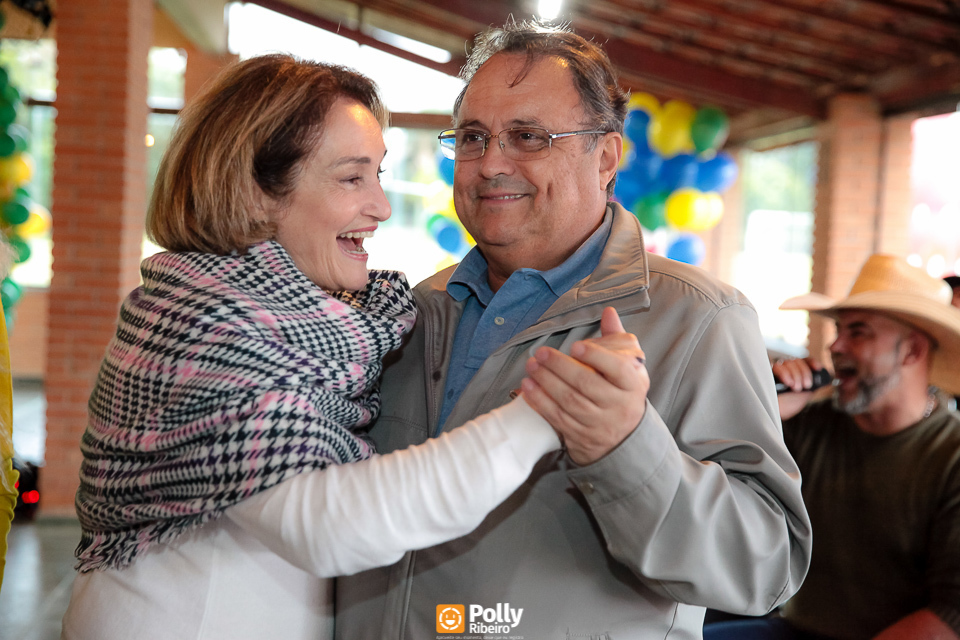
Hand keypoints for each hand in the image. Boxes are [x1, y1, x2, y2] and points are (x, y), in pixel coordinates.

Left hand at [520, 307, 648, 465]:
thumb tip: (608, 312)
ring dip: (546, 382)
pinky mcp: (581, 436)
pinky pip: (558, 418)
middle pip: (587, 384)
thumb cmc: (623, 390)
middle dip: (560, 367)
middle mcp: (619, 406)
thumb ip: (616, 338)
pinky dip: (541, 402)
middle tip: (542, 352)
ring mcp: (600, 424)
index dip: (596, 357)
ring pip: (570, 402)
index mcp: (633, 384)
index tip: (576, 346)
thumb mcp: (629, 365)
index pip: (618, 369)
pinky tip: (528, 387)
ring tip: (532, 366)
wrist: (625, 435)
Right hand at [773, 356, 825, 420]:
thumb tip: (827, 379)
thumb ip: (814, 386)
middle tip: (805, 386)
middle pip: (797, 361)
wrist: (772, 414)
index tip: (818, 368)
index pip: (804, 361)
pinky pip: (778, 366)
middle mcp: (785, 369)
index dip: (812, 362)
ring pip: (789, 362)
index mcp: (795, 373)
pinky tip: (788, 382)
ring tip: (795, 388)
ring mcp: (775, 370)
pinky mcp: (766, 372)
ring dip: (795, 374)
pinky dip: (785, 373)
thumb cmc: (787, 407)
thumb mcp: (805, 396)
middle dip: (804, 373)